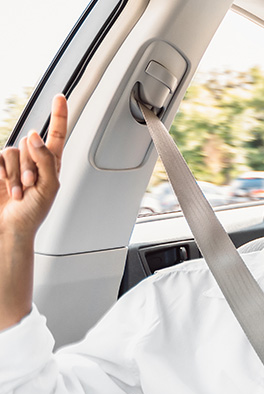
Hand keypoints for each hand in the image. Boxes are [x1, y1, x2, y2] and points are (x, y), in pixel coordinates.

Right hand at [1, 94, 67, 240]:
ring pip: (13, 151)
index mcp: (52, 163)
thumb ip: (45, 160)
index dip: (58, 115)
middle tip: (30, 186)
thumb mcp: (49, 187)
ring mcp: (13, 164)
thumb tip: (35, 135)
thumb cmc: (34, 212)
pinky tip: (7, 190)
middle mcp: (32, 160)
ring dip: (15, 173)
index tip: (59, 97)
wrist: (10, 227)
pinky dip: (2, 174)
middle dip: (30, 165)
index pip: (56, 134)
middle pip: (30, 143)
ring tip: (19, 192)